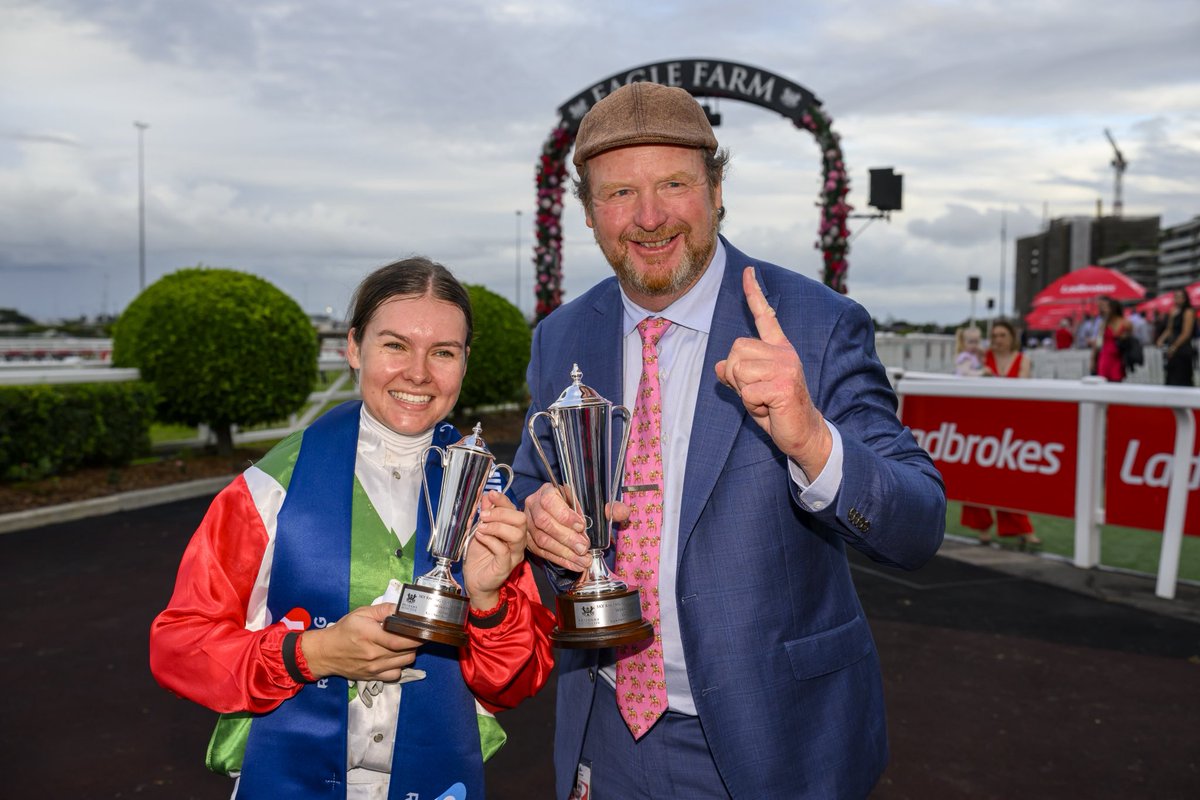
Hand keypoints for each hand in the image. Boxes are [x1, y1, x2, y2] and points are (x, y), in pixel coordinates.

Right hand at [299, 603, 420, 681]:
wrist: (326, 652)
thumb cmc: (344, 630)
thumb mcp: (361, 613)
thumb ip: (382, 609)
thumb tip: (401, 608)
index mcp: (370, 636)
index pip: (400, 640)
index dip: (416, 636)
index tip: (424, 629)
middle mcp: (374, 655)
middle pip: (406, 652)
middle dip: (416, 643)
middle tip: (417, 634)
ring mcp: (374, 668)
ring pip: (404, 663)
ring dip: (410, 653)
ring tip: (405, 644)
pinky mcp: (373, 677)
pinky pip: (396, 675)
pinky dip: (400, 666)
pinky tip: (396, 657)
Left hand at [463, 491, 526, 608]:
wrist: (475, 581)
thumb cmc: (480, 557)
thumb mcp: (480, 530)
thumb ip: (485, 515)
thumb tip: (486, 497)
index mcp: (513, 530)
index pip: (514, 510)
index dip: (503, 501)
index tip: (491, 494)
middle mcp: (518, 541)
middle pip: (521, 520)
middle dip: (501, 513)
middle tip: (483, 515)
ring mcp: (514, 554)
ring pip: (516, 534)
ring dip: (496, 526)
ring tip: (481, 527)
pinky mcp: (506, 566)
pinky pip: (503, 550)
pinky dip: (490, 540)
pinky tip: (480, 537)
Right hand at [523, 482, 591, 570]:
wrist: (548, 508)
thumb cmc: (565, 502)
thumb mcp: (573, 498)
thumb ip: (578, 510)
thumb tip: (584, 530)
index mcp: (544, 492)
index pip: (549, 502)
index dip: (565, 516)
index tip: (581, 526)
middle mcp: (532, 506)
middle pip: (545, 524)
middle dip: (567, 538)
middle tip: (584, 548)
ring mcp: (527, 524)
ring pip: (542, 541)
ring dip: (565, 553)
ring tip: (583, 561)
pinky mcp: (527, 540)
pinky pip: (542, 552)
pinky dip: (560, 560)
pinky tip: (574, 564)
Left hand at [714, 266, 831, 476]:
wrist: (804, 433)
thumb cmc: (777, 410)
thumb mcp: (751, 388)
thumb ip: (736, 374)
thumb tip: (719, 365)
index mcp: (778, 348)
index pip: (764, 315)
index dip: (754, 292)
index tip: (747, 271)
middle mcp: (783, 352)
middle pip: (735, 350)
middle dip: (734, 374)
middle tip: (754, 391)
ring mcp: (785, 366)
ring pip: (738, 369)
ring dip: (743, 391)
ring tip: (763, 399)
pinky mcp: (783, 384)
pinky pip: (747, 391)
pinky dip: (751, 404)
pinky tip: (769, 408)